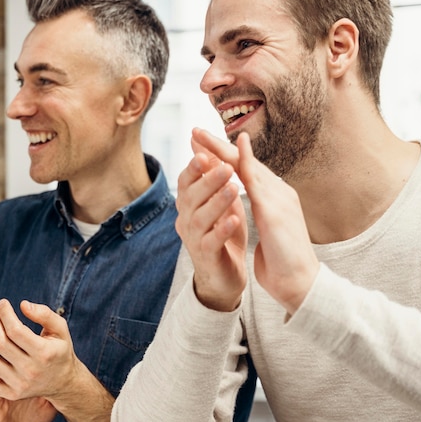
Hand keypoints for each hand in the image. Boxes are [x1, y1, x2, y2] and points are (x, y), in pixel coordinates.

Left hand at [0, 299, 80, 404]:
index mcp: (45, 353)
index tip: (3, 303)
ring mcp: (20, 385)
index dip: (5, 314)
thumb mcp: (60, 329)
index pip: (15, 330)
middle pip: (0, 343)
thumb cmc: (60, 349)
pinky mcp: (11, 394)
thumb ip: (44, 314)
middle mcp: (31, 371)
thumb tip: (22, 304)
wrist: (64, 382)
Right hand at [175, 129, 247, 310]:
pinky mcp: (207, 257)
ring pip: (200, 218)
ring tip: (234, 188)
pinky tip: (235, 219)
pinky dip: (222, 229)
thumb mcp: (218, 201)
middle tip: (226, 167)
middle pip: (191, 197)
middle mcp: (187, 220)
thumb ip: (212, 177)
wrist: (224, 277)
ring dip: (216, 202)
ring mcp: (195, 240)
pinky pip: (211, 242)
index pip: (186, 181)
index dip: (194, 167)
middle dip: (207, 180)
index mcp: (189, 205)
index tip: (206, 152)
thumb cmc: (222, 234)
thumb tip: (204, 144)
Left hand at [191, 129, 318, 314]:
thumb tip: (255, 208)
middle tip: (195, 131)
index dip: (224, 158)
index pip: (246, 172)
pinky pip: (257, 183)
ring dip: (223, 149)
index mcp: (275, 199)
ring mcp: (279, 199)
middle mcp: (279, 193)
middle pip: (245, 163)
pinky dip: (246, 164)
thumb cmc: (282, 262)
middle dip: (219, 146)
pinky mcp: (276, 211)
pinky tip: (234, 150)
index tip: (202, 146)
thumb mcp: (269, 231)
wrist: (300, 283)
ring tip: (202, 135)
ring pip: (248, 167)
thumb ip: (262, 214)